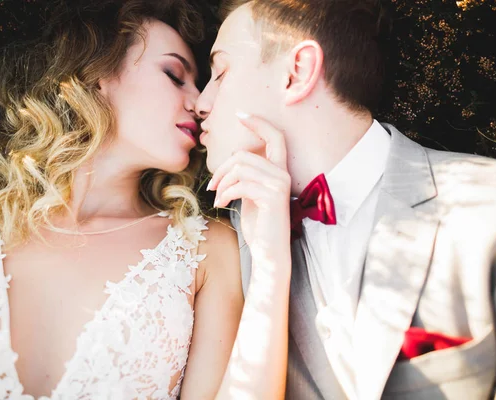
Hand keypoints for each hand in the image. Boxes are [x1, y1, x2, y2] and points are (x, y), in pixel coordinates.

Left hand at [208, 113, 290, 262]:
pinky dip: (225, 193)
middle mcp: (283, 174)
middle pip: (244, 154)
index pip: (275, 137)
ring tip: (217, 197)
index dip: (259, 122)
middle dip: (222, 168)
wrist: (269, 253)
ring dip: (222, 182)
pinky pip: (240, 184)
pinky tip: (221, 204)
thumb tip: (232, 159)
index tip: (240, 114)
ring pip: (240, 168)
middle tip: (211, 186)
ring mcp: (279, 185)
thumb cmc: (260, 225)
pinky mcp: (273, 197)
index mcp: (280, 170)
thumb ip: (247, 175)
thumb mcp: (251, 195)